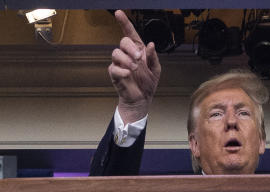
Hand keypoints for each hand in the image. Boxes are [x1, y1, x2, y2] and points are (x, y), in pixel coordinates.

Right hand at [108, 10, 160, 124]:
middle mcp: (127, 54)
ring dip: (126, 60)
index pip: (130, 33)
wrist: (142, 100)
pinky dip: (121, 70)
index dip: (124, 22)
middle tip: (138, 58)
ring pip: (116, 53)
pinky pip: (113, 67)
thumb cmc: (148, 84)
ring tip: (134, 69)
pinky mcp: (114, 74)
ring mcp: (120, 63)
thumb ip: (153, 57)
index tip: (118, 13)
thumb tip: (150, 45)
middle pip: (123, 41)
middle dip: (130, 48)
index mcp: (138, 50)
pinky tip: (128, 75)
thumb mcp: (156, 70)